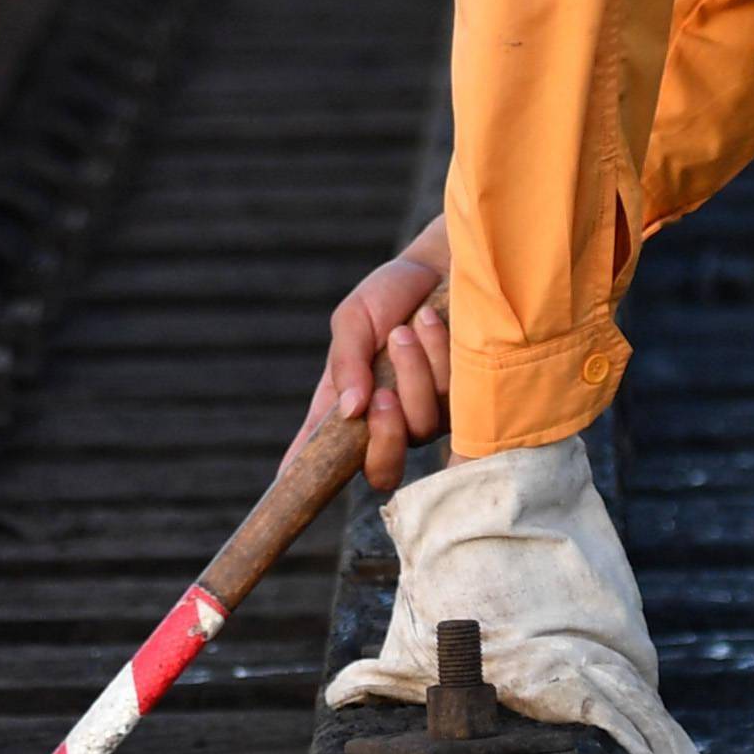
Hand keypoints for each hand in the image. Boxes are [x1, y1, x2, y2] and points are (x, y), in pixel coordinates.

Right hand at [298, 213, 452, 491]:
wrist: (445, 267)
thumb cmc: (391, 295)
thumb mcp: (352, 320)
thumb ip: (346, 363)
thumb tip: (351, 411)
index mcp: (348, 408)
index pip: (322, 456)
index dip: (304, 478)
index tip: (285, 486)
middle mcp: (388, 421)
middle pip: (383, 469)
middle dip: (384, 434)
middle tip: (380, 395)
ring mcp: (429, 416)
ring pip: (421, 426)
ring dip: (411, 373)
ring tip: (405, 330)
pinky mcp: (468, 405)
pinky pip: (455, 402)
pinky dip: (437, 357)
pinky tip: (431, 323)